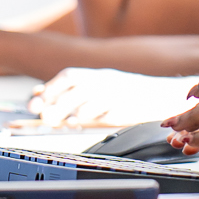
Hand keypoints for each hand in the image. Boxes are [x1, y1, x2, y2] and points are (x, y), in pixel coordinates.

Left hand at [32, 68, 198, 129]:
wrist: (162, 96)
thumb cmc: (127, 96)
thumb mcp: (100, 90)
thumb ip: (73, 94)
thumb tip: (39, 98)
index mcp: (98, 75)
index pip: (70, 76)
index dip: (51, 88)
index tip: (35, 102)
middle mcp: (106, 81)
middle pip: (76, 88)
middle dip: (56, 102)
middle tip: (43, 116)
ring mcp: (117, 93)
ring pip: (89, 100)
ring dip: (71, 111)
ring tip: (59, 122)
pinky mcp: (127, 107)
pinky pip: (106, 111)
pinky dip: (90, 117)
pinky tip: (80, 123)